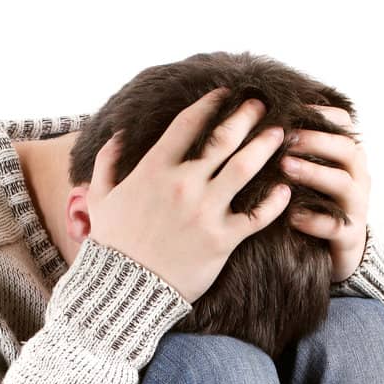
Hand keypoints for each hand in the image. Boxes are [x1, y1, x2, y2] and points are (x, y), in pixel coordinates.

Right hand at [85, 89, 292, 303]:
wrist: (126, 290)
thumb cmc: (113, 245)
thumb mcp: (99, 198)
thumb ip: (107, 163)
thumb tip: (118, 135)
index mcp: (155, 169)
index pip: (188, 124)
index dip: (209, 104)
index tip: (224, 94)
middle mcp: (184, 184)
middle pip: (224, 139)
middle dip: (246, 115)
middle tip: (262, 104)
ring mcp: (205, 211)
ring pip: (245, 168)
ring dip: (265, 147)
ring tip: (280, 135)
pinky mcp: (222, 240)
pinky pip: (257, 217)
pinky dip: (274, 202)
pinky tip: (284, 190)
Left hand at [280, 105, 371, 282]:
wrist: (339, 253)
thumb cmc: (317, 204)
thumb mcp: (312, 172)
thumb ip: (298, 149)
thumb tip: (261, 120)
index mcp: (350, 157)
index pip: (345, 124)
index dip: (321, 114)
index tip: (292, 108)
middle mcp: (358, 177)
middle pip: (346, 149)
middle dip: (315, 140)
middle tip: (285, 137)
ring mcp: (356, 207)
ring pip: (342, 184)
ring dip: (313, 173)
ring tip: (285, 168)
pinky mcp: (349, 236)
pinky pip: (334, 226)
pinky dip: (312, 220)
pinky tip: (290, 215)